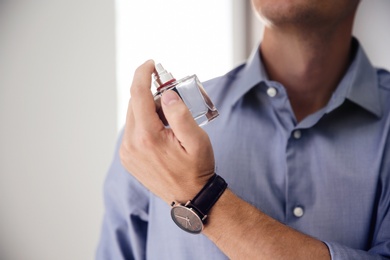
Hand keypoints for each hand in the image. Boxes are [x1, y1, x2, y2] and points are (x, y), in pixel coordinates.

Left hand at [119, 60, 214, 202]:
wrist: (190, 197)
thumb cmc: (196, 169)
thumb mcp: (196, 140)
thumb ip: (180, 114)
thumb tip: (165, 94)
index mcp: (147, 137)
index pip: (138, 94)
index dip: (143, 74)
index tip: (151, 64)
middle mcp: (131, 144)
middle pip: (135, 104)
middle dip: (150, 93)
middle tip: (170, 92)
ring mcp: (127, 152)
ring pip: (133, 116)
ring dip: (148, 109)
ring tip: (169, 117)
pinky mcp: (128, 157)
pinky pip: (133, 130)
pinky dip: (144, 122)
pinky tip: (161, 129)